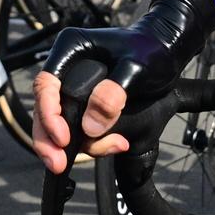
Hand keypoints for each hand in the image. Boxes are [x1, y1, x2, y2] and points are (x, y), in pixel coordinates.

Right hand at [32, 0, 214, 173]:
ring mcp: (75, 87)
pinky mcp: (87, 103)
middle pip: (45, 109)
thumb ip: (112, 94)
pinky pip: (80, 129)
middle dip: (50, 141)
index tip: (63, 138)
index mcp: (71, 50)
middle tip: (59, 165)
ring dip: (81, 144)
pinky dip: (95, 142)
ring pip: (61, 124)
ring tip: (115, 146)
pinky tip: (117, 144)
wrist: (169, 50)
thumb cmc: (153, 49)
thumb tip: (89, 128)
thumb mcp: (136, 68)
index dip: (49, 114)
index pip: (45, 85)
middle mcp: (67, 68)